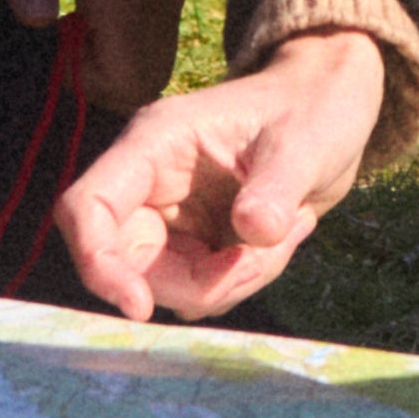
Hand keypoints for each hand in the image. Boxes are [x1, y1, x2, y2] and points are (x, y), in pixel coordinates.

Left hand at [0, 0, 188, 131]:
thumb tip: (40, 17)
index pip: (131, 77)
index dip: (87, 85)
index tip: (52, 53)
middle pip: (149, 79)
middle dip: (103, 81)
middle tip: (61, 45)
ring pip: (153, 65)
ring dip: (111, 65)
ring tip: (70, 31)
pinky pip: (151, 44)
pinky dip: (119, 48)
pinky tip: (84, 22)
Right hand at [58, 36, 389, 325]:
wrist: (330, 115)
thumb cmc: (313, 110)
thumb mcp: (305, 144)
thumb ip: (277, 187)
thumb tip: (253, 231)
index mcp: (154, 145)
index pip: (88, 207)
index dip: (98, 264)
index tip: (139, 307)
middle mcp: (149, 184)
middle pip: (128, 265)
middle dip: (194, 282)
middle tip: (260, 258)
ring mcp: (170, 218)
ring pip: (169, 286)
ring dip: (230, 281)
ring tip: (287, 231)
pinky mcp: (194, 244)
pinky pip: (201, 289)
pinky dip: (242, 280)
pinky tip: (281, 240)